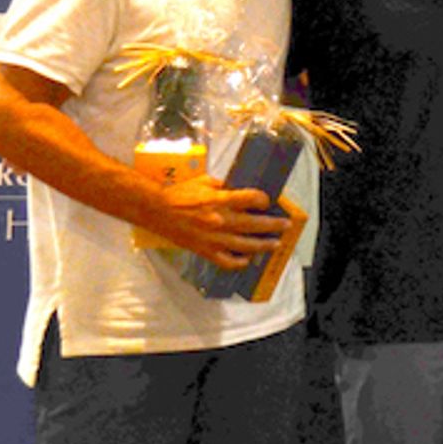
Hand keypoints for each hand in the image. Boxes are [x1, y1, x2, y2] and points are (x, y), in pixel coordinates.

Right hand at [150, 174, 289, 269]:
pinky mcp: (206, 251)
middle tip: (285, 225)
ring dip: (264, 245)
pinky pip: (228, 261)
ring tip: (275, 244)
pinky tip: (248, 259)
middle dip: (274, 225)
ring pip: (247, 245)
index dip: (263, 200)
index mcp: (220, 200)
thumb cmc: (179, 194)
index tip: (267, 201)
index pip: (252, 199)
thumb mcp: (204, 181)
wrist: (157, 211)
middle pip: (255, 224)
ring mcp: (214, 239)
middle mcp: (221, 220)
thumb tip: (239, 190)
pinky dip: (240, 262)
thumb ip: (224, 186)